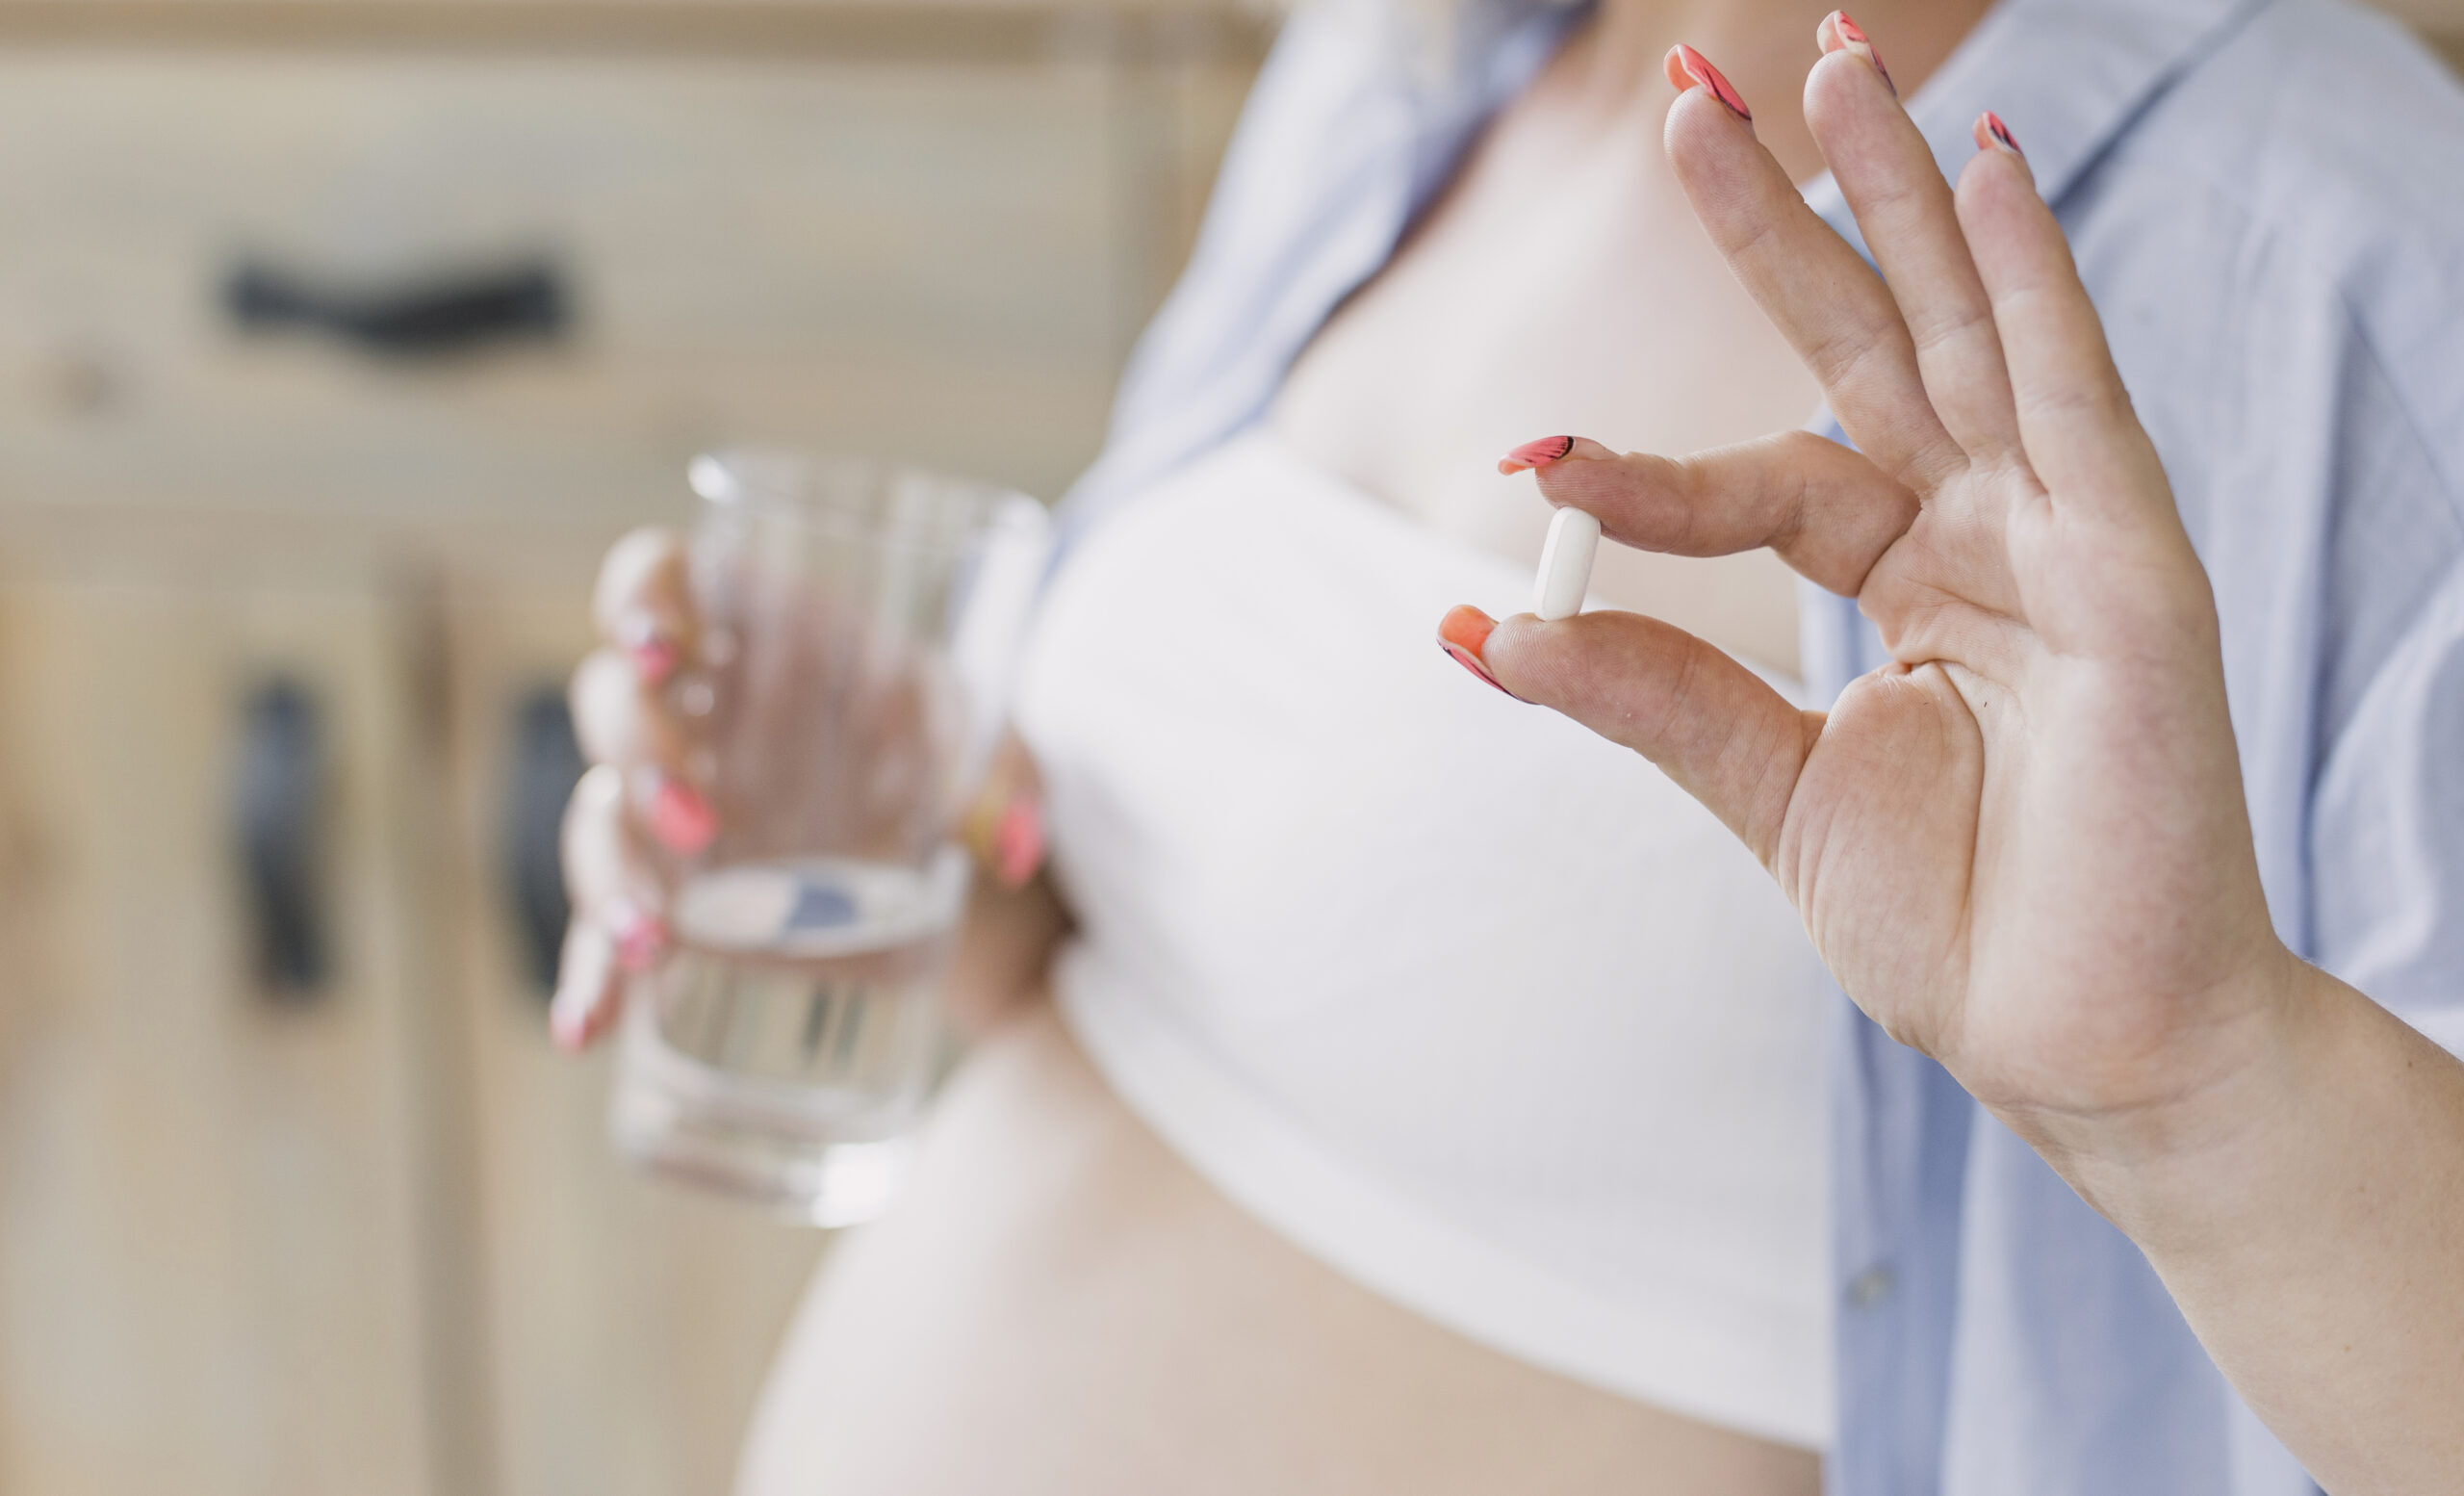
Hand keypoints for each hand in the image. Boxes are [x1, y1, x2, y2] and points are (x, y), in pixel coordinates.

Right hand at [553, 528, 1047, 1049]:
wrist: (929, 831)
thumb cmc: (932, 741)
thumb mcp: (976, 735)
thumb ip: (1003, 772)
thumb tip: (1018, 847)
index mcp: (747, 632)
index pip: (657, 578)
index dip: (640, 600)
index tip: (659, 646)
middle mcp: (686, 711)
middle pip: (613, 703)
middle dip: (642, 759)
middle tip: (701, 826)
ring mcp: (658, 806)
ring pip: (597, 821)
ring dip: (610, 878)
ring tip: (651, 943)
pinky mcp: (664, 893)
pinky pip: (601, 932)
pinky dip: (591, 979)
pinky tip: (591, 1027)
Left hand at [1452, 31, 2463, 1489]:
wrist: (2078, 1043)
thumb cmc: (1956, 924)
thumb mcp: (1768, 790)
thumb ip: (1647, 691)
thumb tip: (1467, 630)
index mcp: (1902, 576)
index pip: (1756, 479)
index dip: (1643, 470)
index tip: (1527, 461)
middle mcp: (1981, 528)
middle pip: (1865, 337)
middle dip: (1782, 215)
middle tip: (1690, 92)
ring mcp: (2063, 532)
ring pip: (1967, 326)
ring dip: (1897, 194)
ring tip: (1829, 63)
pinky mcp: (2135, 562)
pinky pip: (2073, 393)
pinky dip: (2029, 278)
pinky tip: (1977, 172)